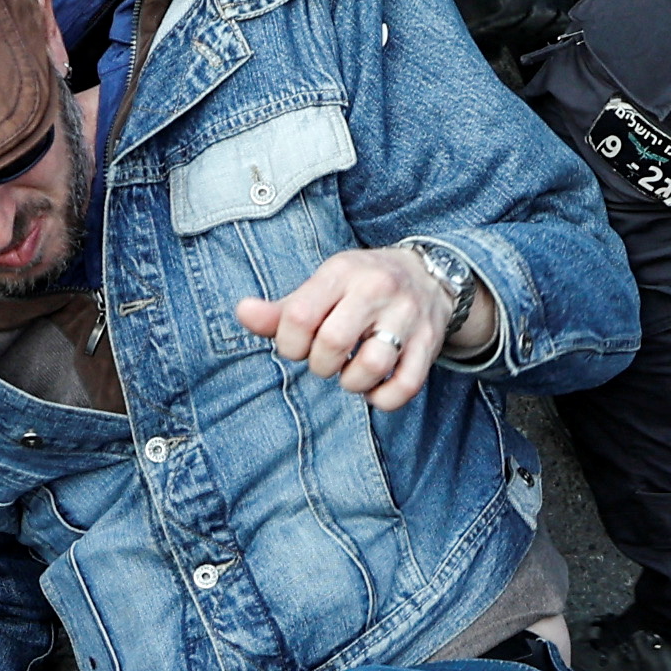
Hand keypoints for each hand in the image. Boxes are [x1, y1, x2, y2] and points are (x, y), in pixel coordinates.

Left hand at [237, 246, 454, 412]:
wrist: (429, 275)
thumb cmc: (360, 287)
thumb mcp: (322, 286)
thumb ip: (281, 309)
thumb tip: (242, 312)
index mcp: (342, 272)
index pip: (299, 317)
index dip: (289, 344)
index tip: (299, 346)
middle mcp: (377, 290)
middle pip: (333, 344)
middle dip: (320, 365)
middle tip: (327, 361)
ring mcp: (407, 317)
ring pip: (372, 366)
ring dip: (352, 383)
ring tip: (351, 373)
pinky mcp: (429, 343)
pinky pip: (405, 386)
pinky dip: (384, 399)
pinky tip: (375, 390)